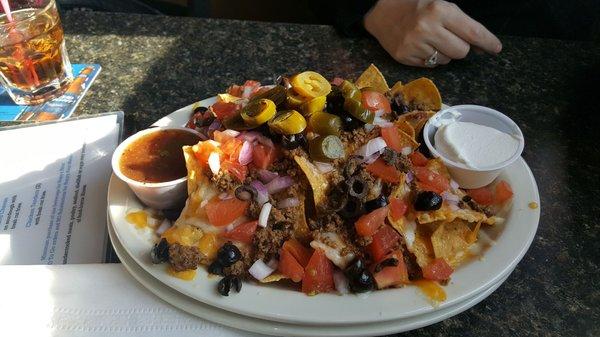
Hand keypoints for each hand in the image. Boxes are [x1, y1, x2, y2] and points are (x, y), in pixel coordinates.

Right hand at [364, 0, 501, 66]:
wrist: (381, 12)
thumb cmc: (416, 5)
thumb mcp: (441, 5)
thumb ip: (462, 24)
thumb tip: (482, 46)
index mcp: (440, 10)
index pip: (472, 32)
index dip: (487, 42)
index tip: (496, 48)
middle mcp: (427, 28)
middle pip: (461, 51)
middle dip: (461, 47)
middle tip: (450, 37)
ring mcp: (414, 45)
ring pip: (446, 61)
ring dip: (444, 53)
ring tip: (431, 40)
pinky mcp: (404, 57)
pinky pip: (430, 66)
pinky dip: (430, 58)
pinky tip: (421, 46)